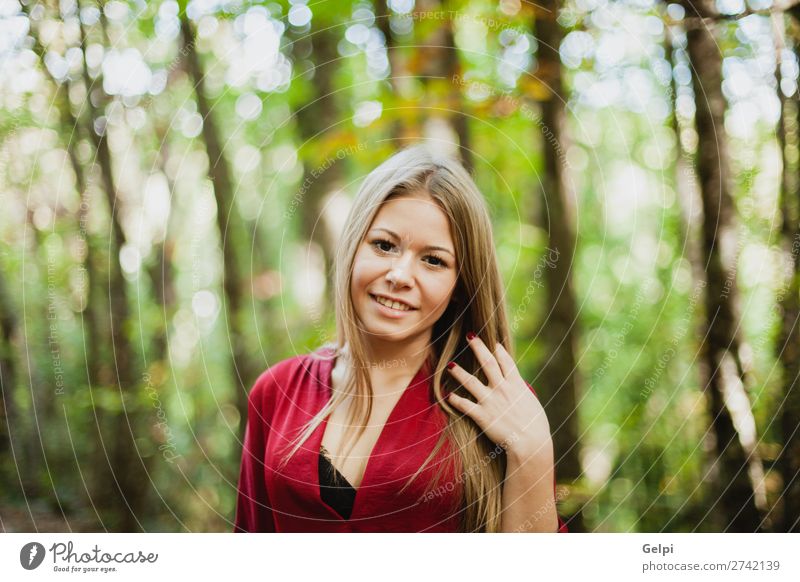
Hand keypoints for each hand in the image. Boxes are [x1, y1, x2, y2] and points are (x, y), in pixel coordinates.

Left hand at [446, 334, 552, 460]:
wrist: (531, 444)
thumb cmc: (536, 428)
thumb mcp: (533, 405)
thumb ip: (524, 396)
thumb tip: (521, 392)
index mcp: (517, 386)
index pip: (506, 362)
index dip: (499, 351)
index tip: (494, 343)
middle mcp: (502, 389)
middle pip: (488, 363)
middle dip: (478, 348)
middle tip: (470, 336)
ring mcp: (491, 402)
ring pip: (471, 382)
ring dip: (459, 373)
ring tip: (450, 365)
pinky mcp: (482, 416)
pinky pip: (465, 405)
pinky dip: (456, 400)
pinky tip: (448, 396)